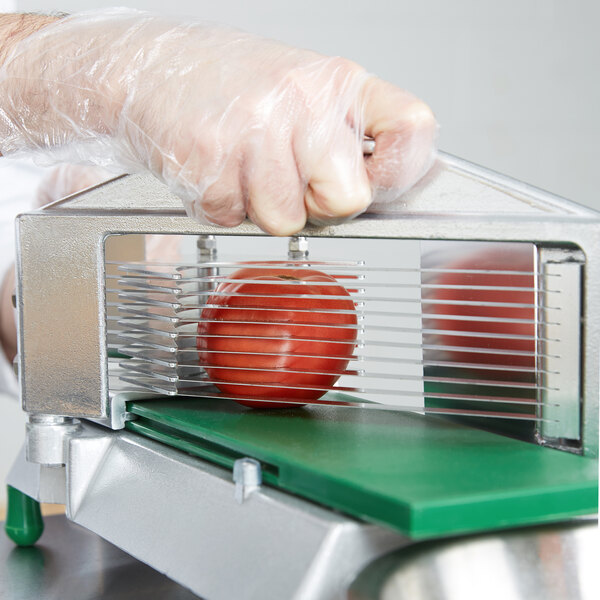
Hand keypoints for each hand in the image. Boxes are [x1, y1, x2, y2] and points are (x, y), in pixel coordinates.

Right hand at [0, 9, 436, 233]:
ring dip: (263, 207)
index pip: (411, 129)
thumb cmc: (237, 87)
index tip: (381, 181)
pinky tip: (217, 169)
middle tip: (289, 176)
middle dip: (317, 204)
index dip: (403, 171)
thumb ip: (349, 135)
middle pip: (346, 200)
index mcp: (338, 83)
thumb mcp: (307, 93)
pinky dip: (224, 206)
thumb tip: (383, 187)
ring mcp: (252, 130)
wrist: (157, 69)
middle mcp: (301, 101)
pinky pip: (234, 218)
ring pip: (285, 221)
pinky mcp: (207, 161)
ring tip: (245, 167)